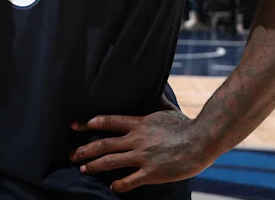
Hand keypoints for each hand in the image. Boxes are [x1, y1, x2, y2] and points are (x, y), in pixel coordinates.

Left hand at [71, 106, 211, 192]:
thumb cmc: (187, 125)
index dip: (89, 123)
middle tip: (72, 154)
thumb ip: (157, 101)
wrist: (202, 140)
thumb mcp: (168, 109)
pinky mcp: (151, 173)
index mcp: (139, 123)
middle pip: (104, 143)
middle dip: (85, 149)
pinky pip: (130, 180)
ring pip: (111, 161)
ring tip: (83, 169)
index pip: (107, 121)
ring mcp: (142, 156)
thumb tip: (156, 87)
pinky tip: (112, 187)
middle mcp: (136, 139)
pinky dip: (119, 184)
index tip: (74, 125)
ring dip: (94, 166)